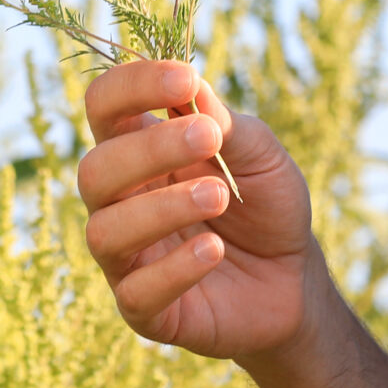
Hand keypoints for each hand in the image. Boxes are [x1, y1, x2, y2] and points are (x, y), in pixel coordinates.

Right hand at [78, 58, 315, 359]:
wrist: (293, 280)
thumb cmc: (265, 205)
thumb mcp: (261, 155)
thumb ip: (225, 123)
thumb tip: (191, 86)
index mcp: (137, 149)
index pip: (104, 107)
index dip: (132, 86)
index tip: (183, 78)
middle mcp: (119, 201)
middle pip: (94, 170)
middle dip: (149, 149)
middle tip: (208, 138)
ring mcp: (126, 258)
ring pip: (104, 231)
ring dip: (161, 208)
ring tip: (219, 196)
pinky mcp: (143, 309)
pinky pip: (135, 292)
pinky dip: (174, 268)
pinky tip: (214, 251)